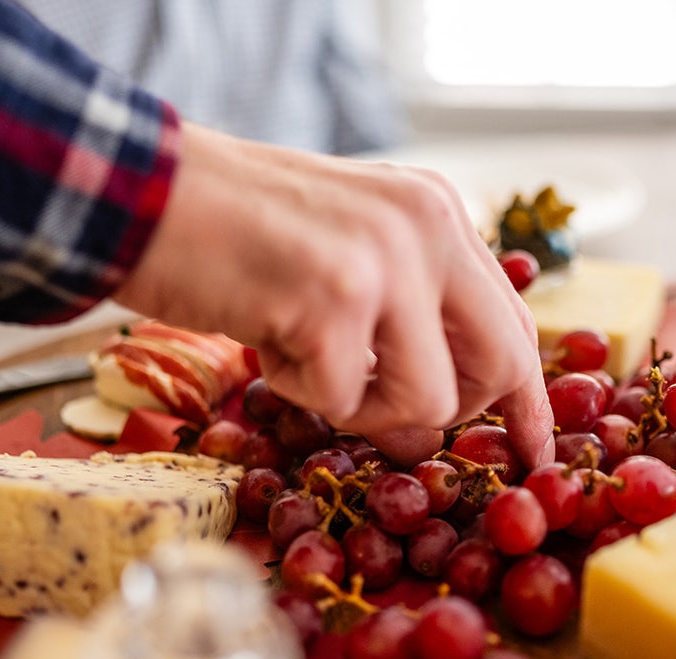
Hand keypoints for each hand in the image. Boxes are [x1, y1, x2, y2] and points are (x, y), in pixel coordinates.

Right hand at [113, 123, 554, 467]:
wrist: (144, 192)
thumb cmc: (235, 227)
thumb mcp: (349, 246)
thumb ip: (407, 311)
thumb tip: (437, 414)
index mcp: (437, 212)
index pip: (513, 319)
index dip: (525, 396)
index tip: (531, 449)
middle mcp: (428, 228)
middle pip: (502, 366)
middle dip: (453, 413)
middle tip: (391, 412)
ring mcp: (385, 262)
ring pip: (429, 402)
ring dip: (360, 406)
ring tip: (303, 354)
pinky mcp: (334, 301)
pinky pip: (341, 400)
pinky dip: (294, 388)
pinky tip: (262, 332)